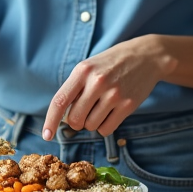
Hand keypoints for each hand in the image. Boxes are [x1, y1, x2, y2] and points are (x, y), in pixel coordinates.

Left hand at [41, 35, 170, 140]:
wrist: (146, 56)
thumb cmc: (112, 63)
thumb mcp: (89, 66)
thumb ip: (75, 88)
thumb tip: (62, 117)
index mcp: (82, 71)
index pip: (60, 101)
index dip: (50, 121)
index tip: (46, 135)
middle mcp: (97, 82)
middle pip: (74, 119)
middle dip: (76, 121)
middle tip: (85, 111)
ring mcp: (114, 94)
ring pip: (90, 126)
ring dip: (92, 123)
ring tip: (101, 106)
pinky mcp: (128, 105)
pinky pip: (106, 129)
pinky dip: (104, 126)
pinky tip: (111, 113)